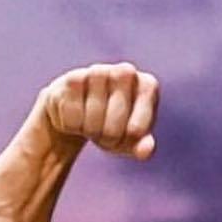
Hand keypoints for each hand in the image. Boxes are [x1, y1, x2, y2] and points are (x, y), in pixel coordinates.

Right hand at [39, 62, 158, 158]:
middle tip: (107, 132)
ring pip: (93, 122)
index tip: (126, 134)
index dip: (127, 141)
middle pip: (113, 128)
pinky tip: (76, 115)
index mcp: (148, 86)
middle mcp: (126, 72)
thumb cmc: (114, 124)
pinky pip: (73, 117)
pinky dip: (74, 125)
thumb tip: (147, 150)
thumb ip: (142, 147)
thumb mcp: (131, 140)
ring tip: (93, 123)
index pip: (137, 131)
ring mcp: (99, 71)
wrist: (83, 108)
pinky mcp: (73, 78)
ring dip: (91, 131)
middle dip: (108, 138)